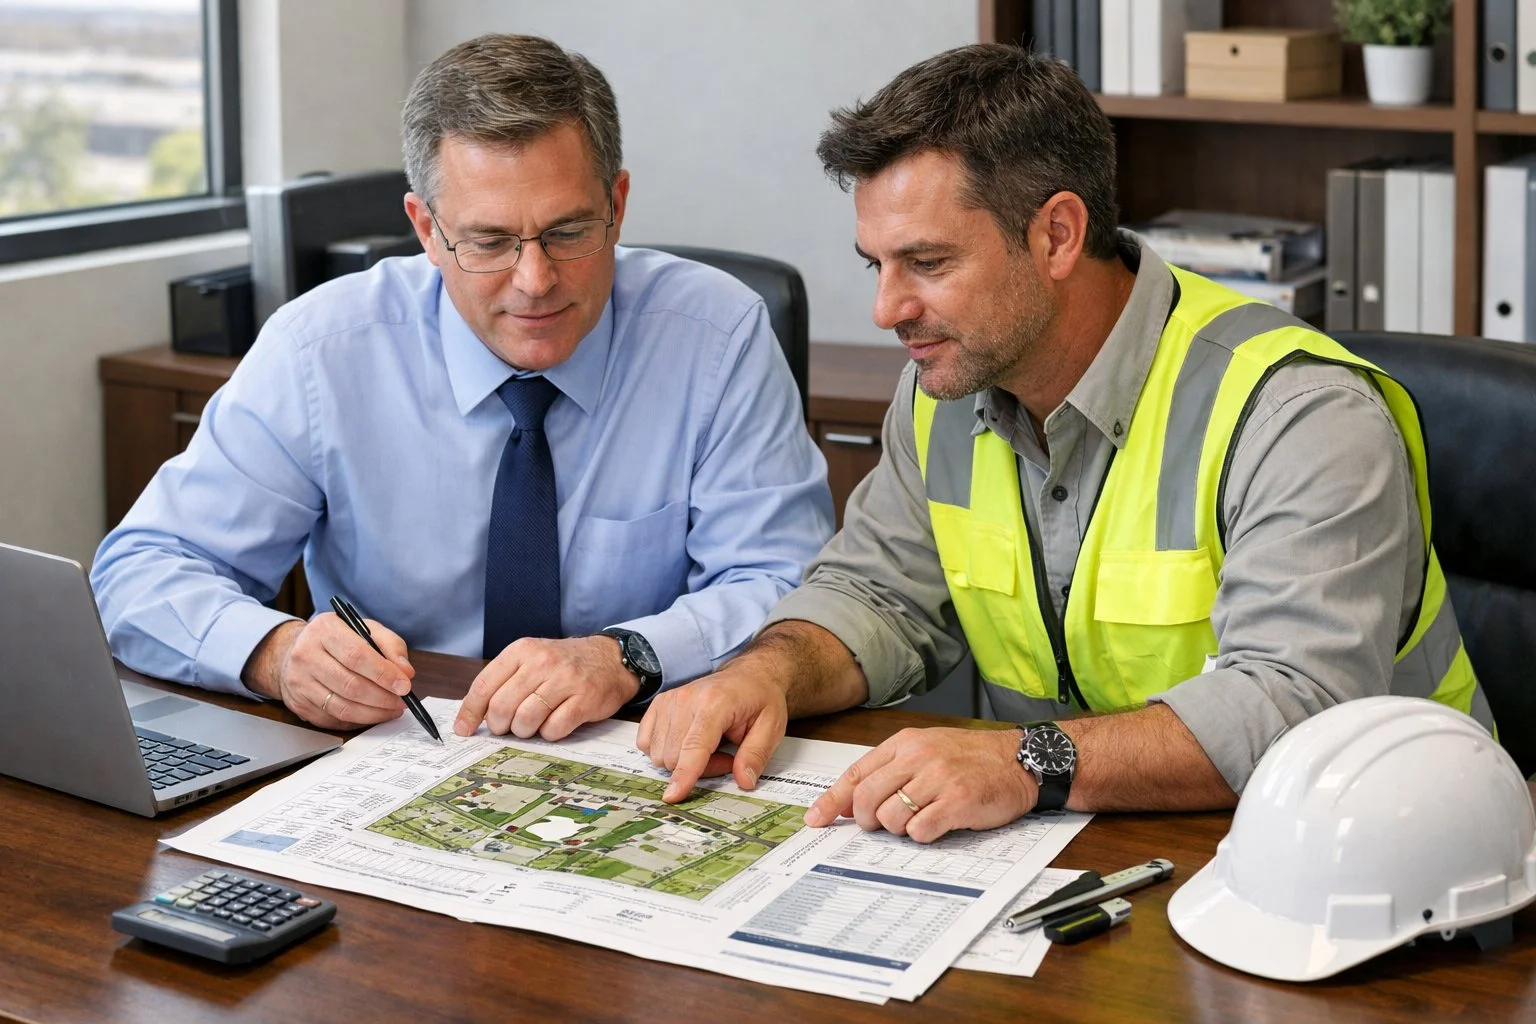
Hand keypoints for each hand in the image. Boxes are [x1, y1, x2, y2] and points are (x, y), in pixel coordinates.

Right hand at [244, 614, 413, 729]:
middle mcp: (306, 654)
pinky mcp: (299, 703)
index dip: (383, 674)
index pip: (356, 656)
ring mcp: (299, 681)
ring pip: (342, 707)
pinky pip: (334, 719)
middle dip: (382, 697)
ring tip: (392, 709)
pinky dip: (358, 720)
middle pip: (350, 685)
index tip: (404, 685)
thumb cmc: (339, 639)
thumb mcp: (366, 629)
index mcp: (324, 630)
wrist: (297, 650)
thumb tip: (406, 672)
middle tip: (402, 701)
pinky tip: (372, 713)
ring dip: (374, 713)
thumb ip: (390, 645)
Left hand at [454, 635, 637, 740]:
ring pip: (526, 720)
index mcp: (522, 650)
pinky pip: (554, 729)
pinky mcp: (584, 699)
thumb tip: (473, 716)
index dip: (471, 712)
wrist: (610, 659)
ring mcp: (565, 680)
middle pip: (503, 706)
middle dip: (501, 725)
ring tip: (533, 725)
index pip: (484, 684)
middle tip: (508, 727)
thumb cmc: (564, 664)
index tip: (464, 729)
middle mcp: (542, 662)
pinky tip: (555, 723)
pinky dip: (550, 734)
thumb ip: (503, 682)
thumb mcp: (531, 660)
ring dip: (525, 731)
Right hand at [636, 663, 787, 802]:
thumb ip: (756, 755)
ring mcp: (668, 700)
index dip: (684, 774)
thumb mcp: (772, 727)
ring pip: (659, 754)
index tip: (673, 796)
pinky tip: (686, 742)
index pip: (694, 746)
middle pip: (675, 756)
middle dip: (700, 768)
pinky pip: (646, 743)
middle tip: (725, 756)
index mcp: (715, 702)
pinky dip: (665, 751)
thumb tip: (744, 781)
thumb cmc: (759, 699)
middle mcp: (686, 698)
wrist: (748, 674)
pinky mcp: (658, 705)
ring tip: (710, 747)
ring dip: (682, 761)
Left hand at [804, 727, 1035, 843]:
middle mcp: (918, 757)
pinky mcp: (957, 802)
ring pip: (891, 817)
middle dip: (868, 820)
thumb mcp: (927, 749)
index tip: (817, 819)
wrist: (1019, 760)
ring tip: (921, 819)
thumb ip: (892, 770)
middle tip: (882, 824)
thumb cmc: (972, 758)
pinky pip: (920, 830)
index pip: (857, 774)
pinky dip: (923, 835)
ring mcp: (938, 779)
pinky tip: (937, 825)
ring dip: (899, 828)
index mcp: (905, 743)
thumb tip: (854, 802)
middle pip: (867, 799)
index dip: (833, 800)